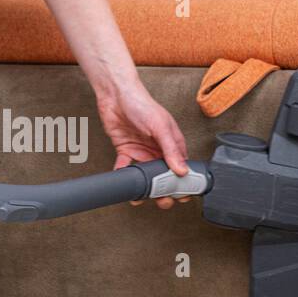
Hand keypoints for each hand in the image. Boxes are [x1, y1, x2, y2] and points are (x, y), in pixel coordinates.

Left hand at [96, 79, 189, 208]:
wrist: (115, 95)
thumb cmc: (142, 104)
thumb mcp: (160, 126)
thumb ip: (171, 149)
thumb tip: (181, 170)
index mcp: (172, 143)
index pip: (181, 167)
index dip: (182, 183)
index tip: (182, 196)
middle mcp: (158, 149)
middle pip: (163, 175)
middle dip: (164, 190)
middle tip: (162, 202)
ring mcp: (142, 151)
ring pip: (145, 176)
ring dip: (144, 188)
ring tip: (142, 198)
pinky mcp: (126, 150)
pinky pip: (125, 169)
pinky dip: (124, 177)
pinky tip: (124, 183)